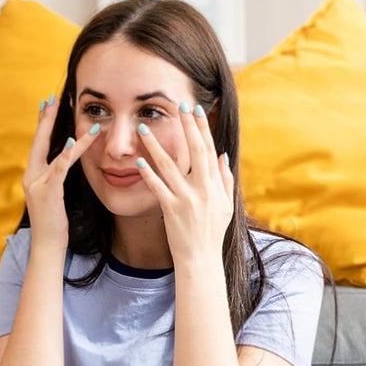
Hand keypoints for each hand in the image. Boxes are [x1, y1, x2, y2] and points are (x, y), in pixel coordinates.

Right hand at [23, 96, 99, 249]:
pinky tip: (74, 141)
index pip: (39, 144)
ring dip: (62, 131)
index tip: (47, 104)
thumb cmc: (53, 224)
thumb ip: (54, 179)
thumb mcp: (52, 197)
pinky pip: (59, 169)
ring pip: (52, 151)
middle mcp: (31, 176)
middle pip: (39, 141)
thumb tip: (62, 164)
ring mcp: (37, 184)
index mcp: (33, 176)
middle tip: (53, 97)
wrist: (46, 246)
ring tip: (73, 113)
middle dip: (46, 118)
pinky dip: (67, 154)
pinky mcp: (48, 192)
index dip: (42, 123)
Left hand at [135, 103, 233, 263]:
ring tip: (144, 128)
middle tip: (177, 106)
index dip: (202, 129)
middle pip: (194, 151)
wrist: (201, 259)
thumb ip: (225, 179)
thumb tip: (222, 155)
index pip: (210, 150)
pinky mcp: (171, 210)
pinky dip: (148, 173)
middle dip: (186, 126)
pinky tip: (139, 160)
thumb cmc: (212, 233)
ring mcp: (187, 199)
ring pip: (170, 166)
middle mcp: (203, 190)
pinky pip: (158, 188)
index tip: (195, 109)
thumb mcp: (225, 206)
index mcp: (216, 186)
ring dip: (156, 145)